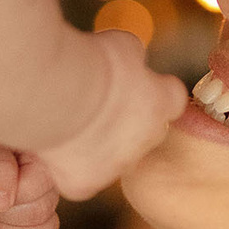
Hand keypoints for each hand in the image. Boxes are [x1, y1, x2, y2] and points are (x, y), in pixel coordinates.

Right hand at [34, 29, 186, 200]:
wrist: (57, 92)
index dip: (154, 90)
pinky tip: (55, 147)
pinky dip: (70, 166)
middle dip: (131, 122)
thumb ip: (135, 56)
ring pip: (114, 159)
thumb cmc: (91, 62)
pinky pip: (81, 178)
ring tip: (72, 122)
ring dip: (101, 145)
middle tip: (101, 104)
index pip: (173, 99)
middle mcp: (148, 139)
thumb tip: (132, 58)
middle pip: (147, 133)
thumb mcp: (123, 44)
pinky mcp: (85, 183)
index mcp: (162, 103)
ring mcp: (118, 165)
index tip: (136, 83)